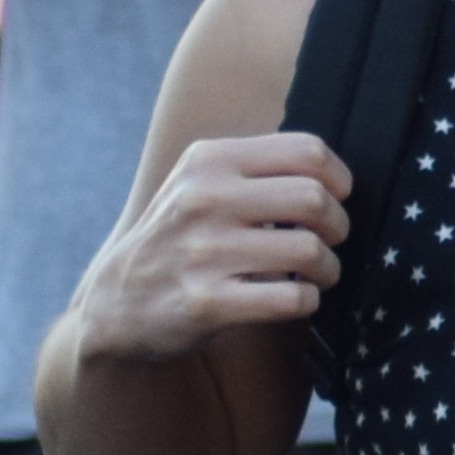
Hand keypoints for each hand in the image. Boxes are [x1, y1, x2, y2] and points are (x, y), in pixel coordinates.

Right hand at [76, 131, 349, 366]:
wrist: (116, 303)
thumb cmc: (180, 237)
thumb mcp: (201, 182)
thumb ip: (258, 168)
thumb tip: (336, 175)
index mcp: (209, 160)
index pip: (308, 151)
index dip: (338, 180)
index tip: (335, 200)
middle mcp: (203, 199)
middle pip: (315, 199)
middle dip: (337, 226)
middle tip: (328, 241)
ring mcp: (202, 252)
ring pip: (310, 250)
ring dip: (327, 268)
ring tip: (314, 273)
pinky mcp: (206, 303)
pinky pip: (292, 298)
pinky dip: (308, 300)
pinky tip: (294, 298)